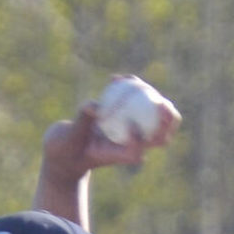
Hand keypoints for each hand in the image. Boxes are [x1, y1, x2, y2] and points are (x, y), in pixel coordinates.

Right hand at [34, 95, 178, 224]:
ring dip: (148, 97)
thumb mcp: (70, 137)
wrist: (65, 151)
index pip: (139, 149)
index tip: (127, 124)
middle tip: (161, 102)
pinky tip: (117, 79)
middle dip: (168, 121)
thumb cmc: (65, 149)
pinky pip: (134, 103)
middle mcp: (130, 145)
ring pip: (151, 116)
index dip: (139, 139)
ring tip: (132, 81)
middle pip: (160, 136)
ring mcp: (131, 132)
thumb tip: (94, 105)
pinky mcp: (126, 120)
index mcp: (120, 155)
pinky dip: (129, 90)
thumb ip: (83, 120)